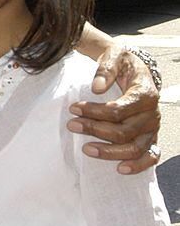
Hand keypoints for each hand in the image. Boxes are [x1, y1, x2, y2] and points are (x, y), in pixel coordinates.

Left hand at [67, 44, 159, 173]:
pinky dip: (138, 165)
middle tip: (72, 125)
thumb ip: (106, 69)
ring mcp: (153, 128)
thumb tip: (96, 88)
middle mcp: (152, 114)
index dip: (94, 111)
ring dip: (109, 152)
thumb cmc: (123, 63)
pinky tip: (120, 169)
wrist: (134, 68)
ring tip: (86, 149)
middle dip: (95, 129)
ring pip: (134, 147)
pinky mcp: (151, 138)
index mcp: (145, 93)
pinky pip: (150, 156)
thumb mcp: (114, 56)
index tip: (73, 108)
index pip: (118, 110)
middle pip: (124, 131)